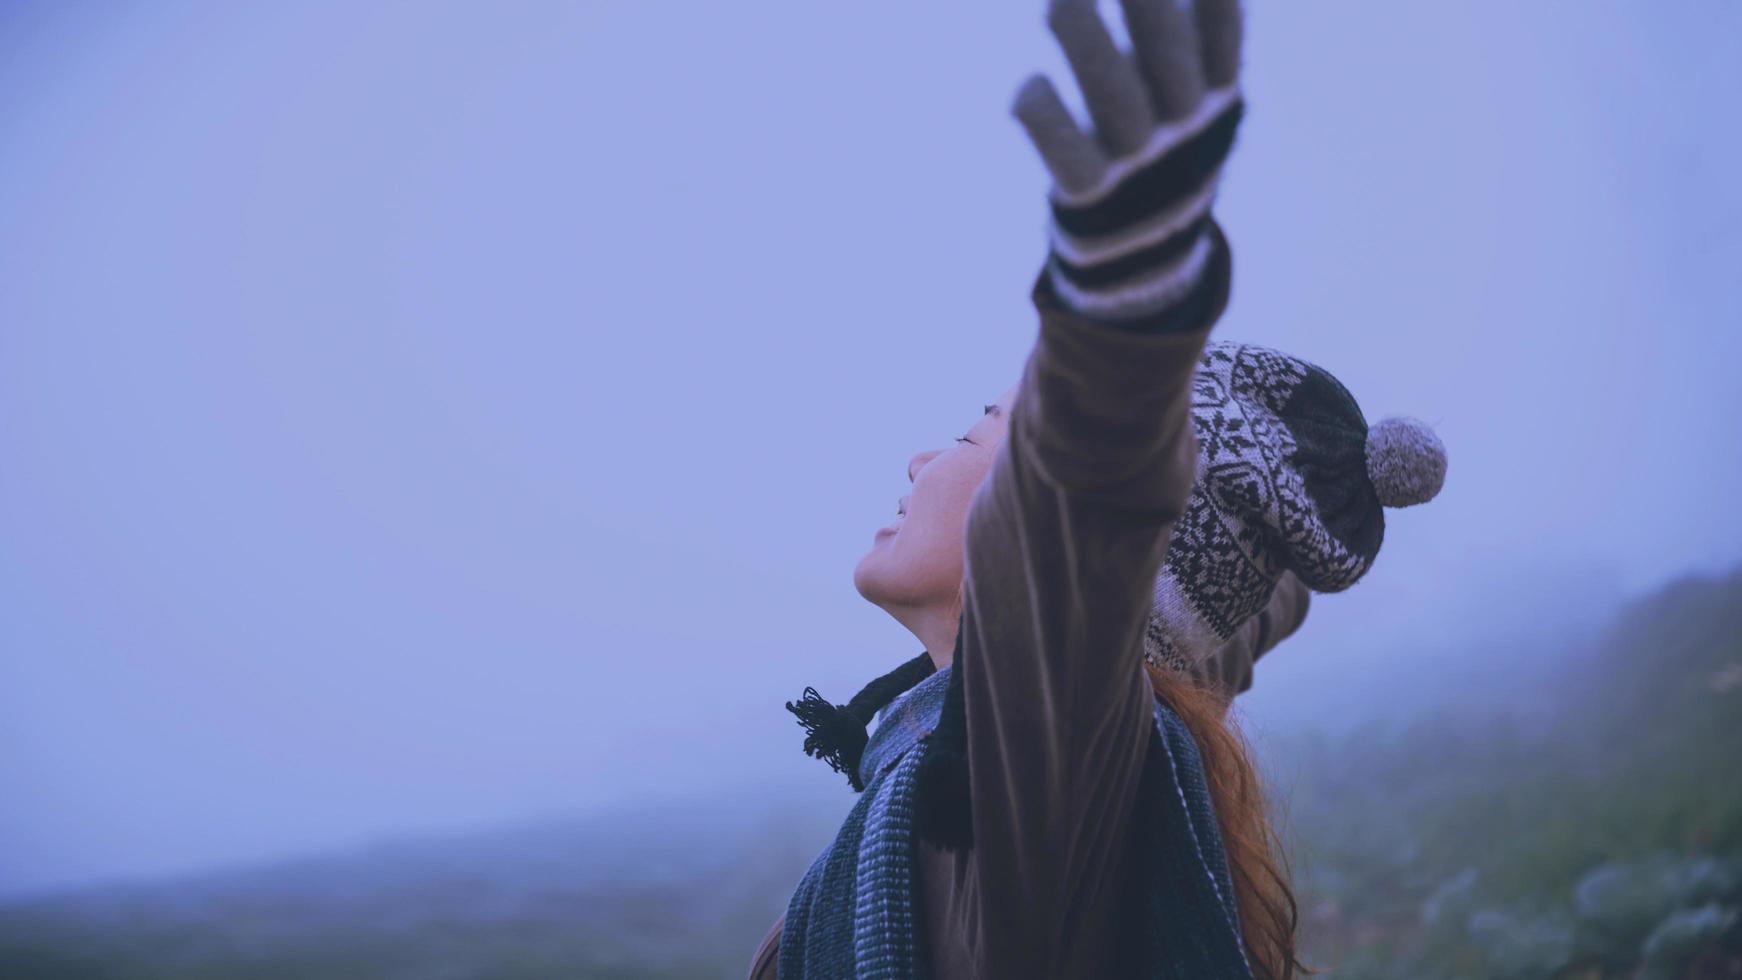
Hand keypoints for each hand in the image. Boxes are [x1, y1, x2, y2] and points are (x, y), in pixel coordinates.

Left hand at [1014, 0, 1244, 321]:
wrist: (1143, 255)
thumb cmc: (1160, 147)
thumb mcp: (1191, 95)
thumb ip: (1193, 38)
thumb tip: (1197, 1)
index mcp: (1216, 95)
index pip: (1222, 34)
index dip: (1212, 3)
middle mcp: (1184, 126)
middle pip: (1168, 56)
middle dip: (1144, 6)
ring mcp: (1139, 162)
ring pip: (1115, 98)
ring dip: (1087, 44)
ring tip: (1058, 1)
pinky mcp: (1092, 195)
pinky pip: (1069, 155)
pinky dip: (1047, 119)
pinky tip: (1028, 87)